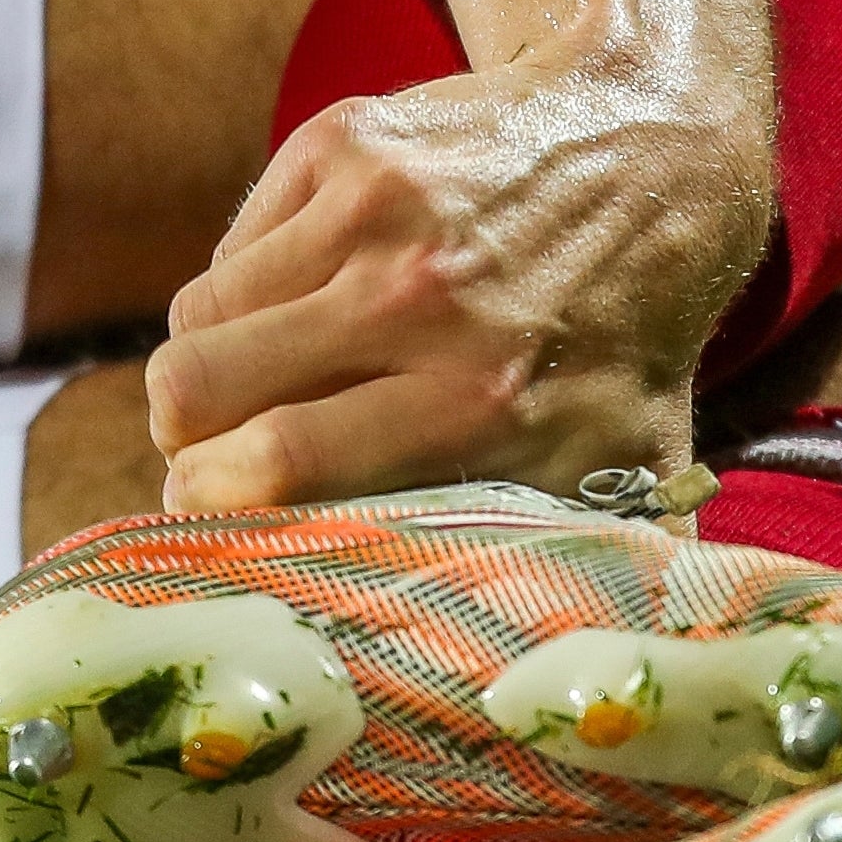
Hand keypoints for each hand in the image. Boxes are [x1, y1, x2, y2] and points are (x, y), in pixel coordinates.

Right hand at [143, 57, 774, 511]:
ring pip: (195, 321)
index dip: (212, 508)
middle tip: (213, 457)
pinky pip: (230, 252)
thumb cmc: (629, 336)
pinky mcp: (344, 144)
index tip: (214, 519)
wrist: (657, 145)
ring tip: (264, 383)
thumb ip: (582, 573)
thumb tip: (539, 697)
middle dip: (184, 443)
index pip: (276, 469)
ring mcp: (374, 212)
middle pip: (200, 392)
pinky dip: (244, 292)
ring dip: (209, 367)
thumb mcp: (631, 466)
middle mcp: (423, 303)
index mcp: (481, 405)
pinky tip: (308, 303)